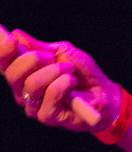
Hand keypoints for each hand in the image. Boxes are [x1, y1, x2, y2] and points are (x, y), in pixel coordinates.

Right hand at [1, 27, 117, 131]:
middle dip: (32, 60)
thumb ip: (40, 47)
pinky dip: (64, 83)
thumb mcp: (63, 52)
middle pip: (13, 75)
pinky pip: (50, 95)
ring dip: (54, 71)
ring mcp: (33, 106)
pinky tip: (72, 83)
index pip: (4, 65)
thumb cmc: (81, 72)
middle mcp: (23, 91)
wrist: (103, 91)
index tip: (10, 40)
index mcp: (24, 74)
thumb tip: (17, 34)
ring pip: (31, 84)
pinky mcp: (47, 116)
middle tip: (51, 57)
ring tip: (69, 70)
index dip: (3, 52)